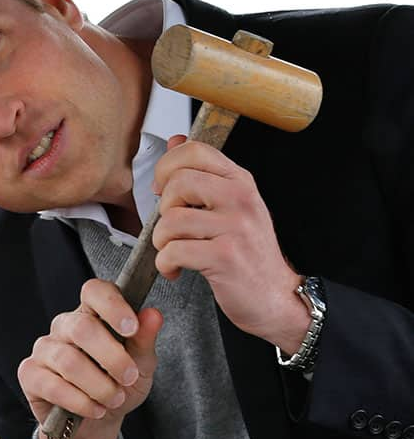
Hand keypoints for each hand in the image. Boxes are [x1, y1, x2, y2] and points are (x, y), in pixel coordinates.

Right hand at [17, 278, 162, 438]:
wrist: (97, 422)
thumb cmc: (119, 383)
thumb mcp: (141, 365)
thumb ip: (145, 339)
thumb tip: (154, 314)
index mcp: (91, 312)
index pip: (94, 290)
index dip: (112, 305)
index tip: (131, 328)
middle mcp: (65, 324)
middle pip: (82, 327)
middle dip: (111, 356)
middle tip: (129, 377)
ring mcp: (44, 348)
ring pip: (68, 360)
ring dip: (98, 385)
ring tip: (114, 399)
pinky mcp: (30, 373)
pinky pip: (52, 385)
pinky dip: (80, 402)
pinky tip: (95, 409)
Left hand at [152, 136, 308, 350]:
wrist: (277, 298)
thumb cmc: (249, 252)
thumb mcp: (231, 205)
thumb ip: (203, 172)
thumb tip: (175, 140)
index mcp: (240, 181)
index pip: (195, 150)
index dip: (168, 166)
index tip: (163, 187)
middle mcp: (240, 198)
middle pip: (177, 183)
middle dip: (163, 208)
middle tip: (172, 226)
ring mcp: (236, 227)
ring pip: (171, 220)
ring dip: (161, 241)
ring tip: (173, 251)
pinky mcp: (226, 257)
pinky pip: (175, 251)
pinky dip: (165, 264)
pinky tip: (175, 269)